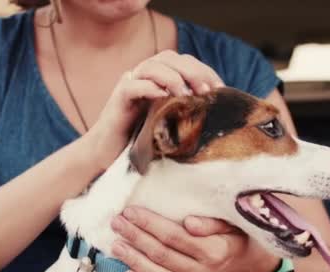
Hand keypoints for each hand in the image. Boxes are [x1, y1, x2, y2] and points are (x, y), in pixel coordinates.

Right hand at [86, 51, 223, 164]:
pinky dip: (149, 88)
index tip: (221, 88)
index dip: (204, 70)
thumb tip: (217, 112)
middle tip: (207, 91)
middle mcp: (143, 76)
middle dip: (192, 71)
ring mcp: (129, 85)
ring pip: (151, 66)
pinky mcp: (117, 100)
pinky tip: (163, 97)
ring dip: (172, 77)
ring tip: (187, 94)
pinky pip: (132, 86)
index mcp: (158, 78)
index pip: (184, 62)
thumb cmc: (141, 140)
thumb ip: (186, 111)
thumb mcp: (170, 122)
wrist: (108, 155)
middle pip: (169, 57)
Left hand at [110, 207, 279, 271]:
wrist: (252, 268)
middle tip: (117, 223)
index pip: (173, 236)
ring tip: (116, 245)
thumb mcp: (233, 224)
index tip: (131, 212)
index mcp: (215, 251)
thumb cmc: (240, 239)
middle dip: (135, 237)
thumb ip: (211, 222)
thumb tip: (187, 221)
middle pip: (161, 254)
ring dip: (133, 260)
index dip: (149, 224)